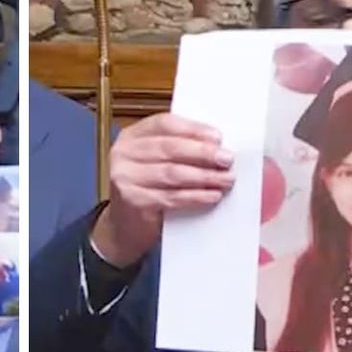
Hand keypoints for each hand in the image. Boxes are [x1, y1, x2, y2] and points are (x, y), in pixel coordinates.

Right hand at [92, 113, 233, 266]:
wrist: (124, 227)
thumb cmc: (147, 190)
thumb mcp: (157, 163)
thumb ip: (179, 150)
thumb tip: (217, 146)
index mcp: (132, 136)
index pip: (164, 124)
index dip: (193, 129)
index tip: (217, 138)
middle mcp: (124, 153)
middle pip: (169, 148)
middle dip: (203, 153)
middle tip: (227, 159)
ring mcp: (125, 177)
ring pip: (172, 173)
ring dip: (204, 176)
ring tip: (225, 179)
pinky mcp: (133, 201)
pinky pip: (171, 197)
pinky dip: (195, 197)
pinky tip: (212, 196)